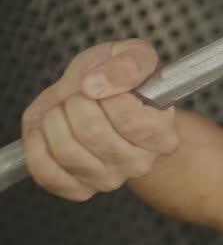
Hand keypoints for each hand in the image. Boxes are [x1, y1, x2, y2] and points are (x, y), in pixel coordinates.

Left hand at [21, 39, 177, 201]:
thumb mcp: (131, 54)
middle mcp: (141, 163)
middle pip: (93, 133)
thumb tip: (97, 83)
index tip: (103, 82)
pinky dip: (38, 145)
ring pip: (67, 150)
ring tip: (66, 112)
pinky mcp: (80, 190)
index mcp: (163, 135)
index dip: (108, 93)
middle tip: (82, 96)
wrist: (100, 102)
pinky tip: (48, 131)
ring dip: (55, 120)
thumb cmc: (119, 82)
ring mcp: (110, 180)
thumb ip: (129, 62)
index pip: (131, 120)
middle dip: (76, 102)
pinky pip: (47, 172)